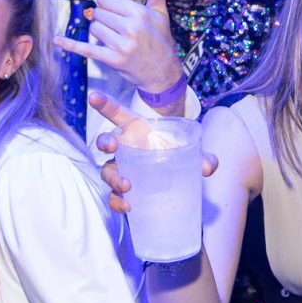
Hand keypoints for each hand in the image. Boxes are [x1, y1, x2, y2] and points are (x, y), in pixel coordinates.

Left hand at [57, 0, 183, 94]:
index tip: (117, 14)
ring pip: (93, 29)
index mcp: (139, 13)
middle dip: (104, 20)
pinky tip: (57, 40)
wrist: (163, 73)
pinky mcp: (113, 60)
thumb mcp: (161, 13)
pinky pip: (87, 49)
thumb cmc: (160, 40)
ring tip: (115, 40)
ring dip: (99, 34)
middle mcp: (130, 28)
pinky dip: (71, 45)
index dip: (108, 5)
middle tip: (119, 30)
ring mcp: (121, 45)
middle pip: (97, 14)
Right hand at [89, 92, 216, 214]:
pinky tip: (127, 206)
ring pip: (108, 171)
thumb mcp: (194, 155)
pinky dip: (117, 202)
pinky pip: (114, 196)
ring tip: (126, 186)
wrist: (180, 183)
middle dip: (105, 142)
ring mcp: (123, 170)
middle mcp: (127, 149)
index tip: (93, 96)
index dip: (106, 105)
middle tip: (111, 147)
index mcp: (139, 132)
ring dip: (113, 178)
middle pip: (107, 142)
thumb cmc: (180, 158)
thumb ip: (203, 158)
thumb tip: (208, 166)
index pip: (120, 116)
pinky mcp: (125, 191)